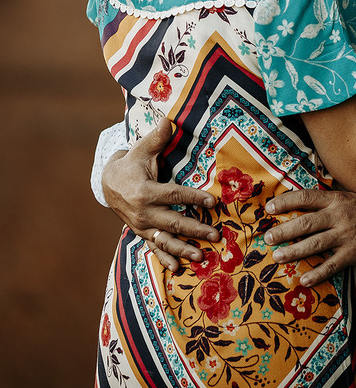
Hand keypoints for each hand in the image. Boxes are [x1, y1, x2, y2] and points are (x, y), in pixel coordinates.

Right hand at [101, 118, 217, 270]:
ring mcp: (142, 226)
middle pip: (173, 222)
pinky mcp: (142, 233)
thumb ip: (157, 138)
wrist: (108, 184)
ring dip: (183, 249)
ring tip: (202, 256)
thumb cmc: (132, 165)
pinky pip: (155, 248)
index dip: (193, 198)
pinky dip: (166, 258)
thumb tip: (168, 119)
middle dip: (194, 230)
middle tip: (215, 235)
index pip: (174, 195)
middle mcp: (143, 212)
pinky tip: (179, 268)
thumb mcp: (142, 150)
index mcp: (145, 192)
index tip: (213, 202)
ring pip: (165, 240)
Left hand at [264, 190, 355, 285]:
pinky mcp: (354, 253)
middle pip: (305, 223)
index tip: (268, 209)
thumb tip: (301, 205)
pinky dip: (318, 274)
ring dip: (294, 252)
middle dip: (283, 231)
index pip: (306, 197)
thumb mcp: (349, 197)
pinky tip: (305, 280)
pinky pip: (332, 265)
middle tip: (267, 238)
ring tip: (278, 257)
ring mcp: (346, 235)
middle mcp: (339, 216)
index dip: (285, 202)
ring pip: (314, 244)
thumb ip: (327, 201)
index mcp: (336, 200)